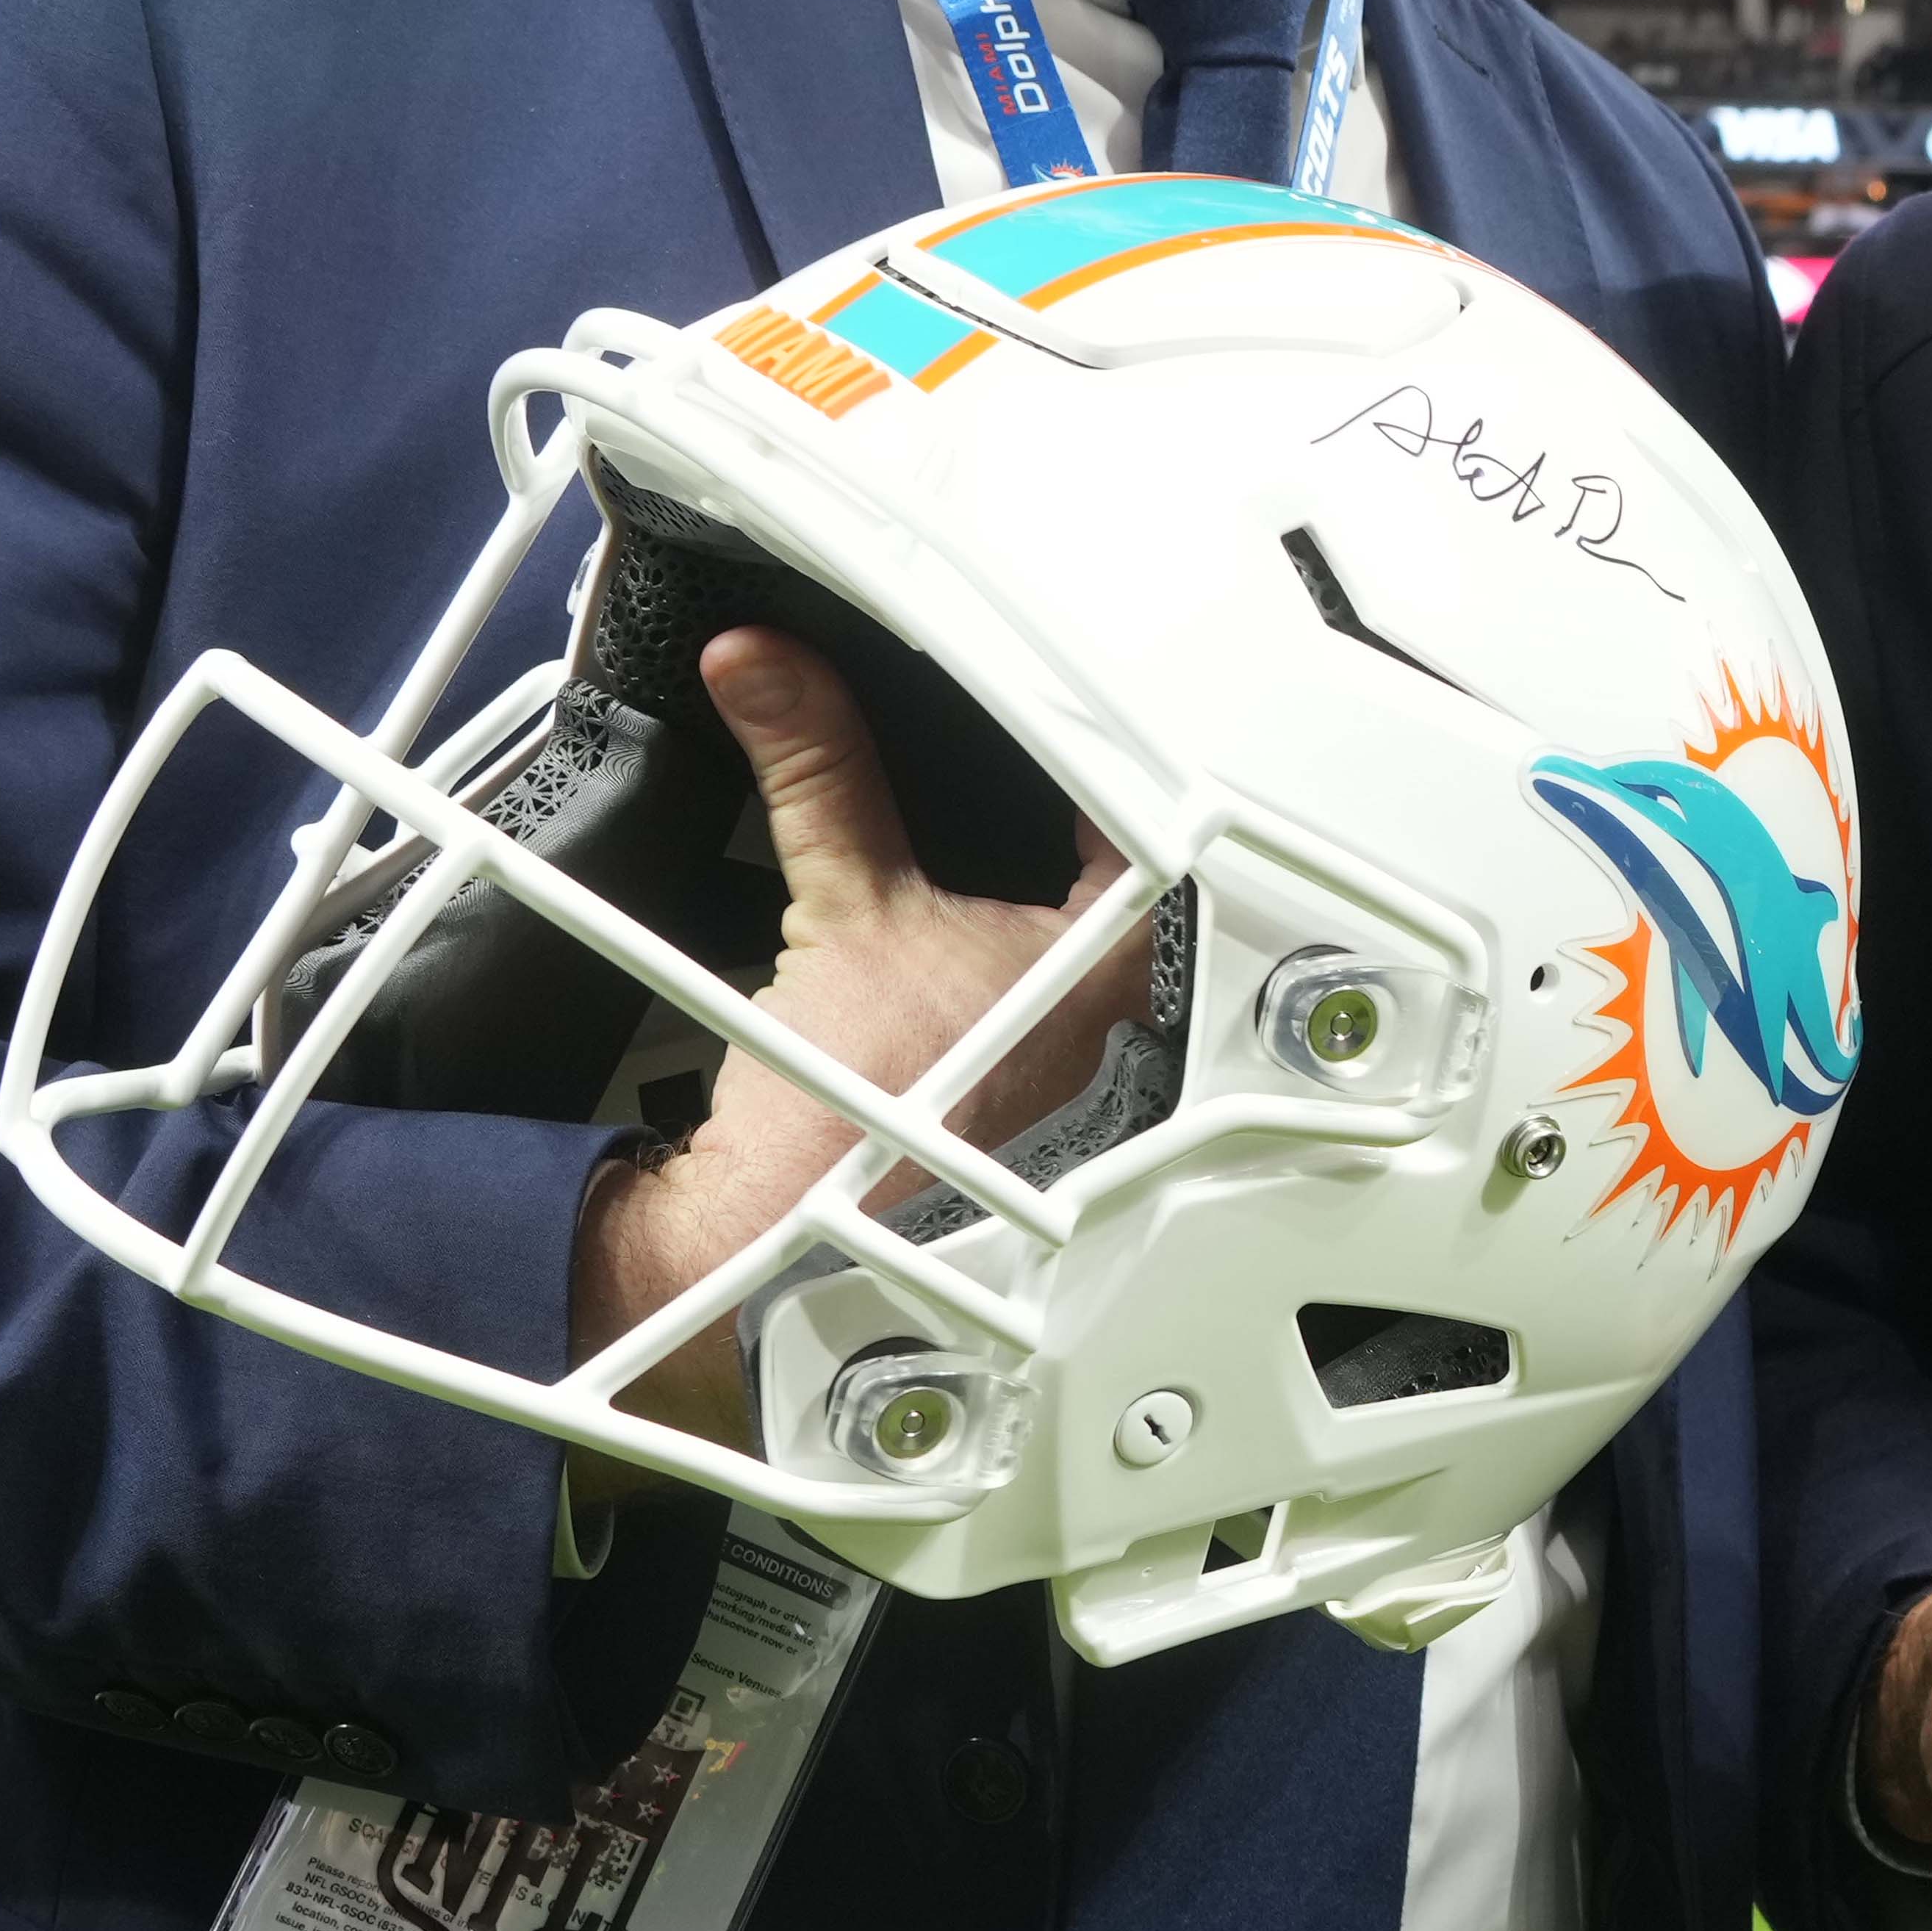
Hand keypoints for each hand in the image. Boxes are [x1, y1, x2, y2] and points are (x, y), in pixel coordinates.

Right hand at [570, 628, 1129, 1441]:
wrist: (781, 1263)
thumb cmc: (850, 1119)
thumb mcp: (842, 910)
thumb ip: (814, 772)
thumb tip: (764, 667)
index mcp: (1116, 967)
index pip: (1167, 828)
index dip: (1131, 757)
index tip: (1093, 707)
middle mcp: (1122, 1028)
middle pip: (1147, 889)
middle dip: (1094, 822)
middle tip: (1050, 752)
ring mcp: (1080, 1082)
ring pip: (1102, 954)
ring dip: (1058, 900)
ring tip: (1008, 832)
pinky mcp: (1022, 1116)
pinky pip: (1042, 1007)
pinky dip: (1012, 964)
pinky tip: (966, 949)